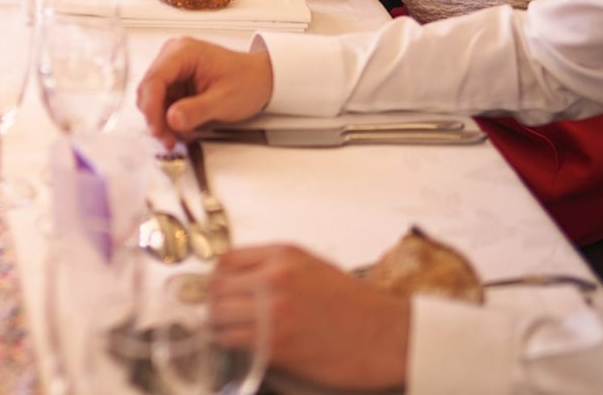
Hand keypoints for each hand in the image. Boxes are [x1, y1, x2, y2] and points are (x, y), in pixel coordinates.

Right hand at [134, 35, 273, 139]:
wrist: (262, 80)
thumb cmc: (247, 81)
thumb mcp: (223, 100)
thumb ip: (196, 110)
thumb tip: (171, 118)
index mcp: (183, 52)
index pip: (155, 78)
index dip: (151, 106)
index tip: (157, 129)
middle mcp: (173, 56)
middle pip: (149, 89)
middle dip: (156, 117)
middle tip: (167, 139)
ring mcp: (174, 70)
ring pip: (153, 99)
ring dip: (162, 121)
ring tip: (177, 137)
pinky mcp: (176, 83)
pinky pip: (164, 103)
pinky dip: (170, 119)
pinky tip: (183, 129)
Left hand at [210, 246, 409, 390]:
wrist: (388, 335)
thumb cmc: (356, 305)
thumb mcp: (313, 267)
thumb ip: (275, 267)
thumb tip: (240, 279)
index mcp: (283, 255)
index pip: (226, 261)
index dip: (219, 278)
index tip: (221, 291)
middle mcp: (274, 279)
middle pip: (216, 289)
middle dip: (214, 303)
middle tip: (221, 314)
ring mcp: (272, 312)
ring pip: (218, 316)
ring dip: (219, 326)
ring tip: (230, 332)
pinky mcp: (276, 344)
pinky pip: (233, 342)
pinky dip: (230, 345)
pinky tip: (241, 347)